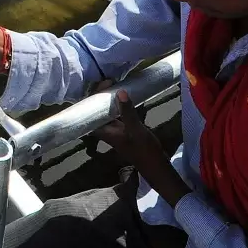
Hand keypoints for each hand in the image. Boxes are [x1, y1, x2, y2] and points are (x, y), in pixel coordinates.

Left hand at [93, 91, 190, 206]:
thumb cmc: (145, 151)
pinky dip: (119, 105)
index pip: (90, 113)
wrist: (156, 166)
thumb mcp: (136, 130)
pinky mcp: (124, 129)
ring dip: (110, 100)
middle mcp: (107, 131)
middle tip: (110, 81)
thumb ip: (128, 112)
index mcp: (105, 132)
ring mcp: (116, 130)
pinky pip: (118, 114)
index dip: (92, 98)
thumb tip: (120, 92)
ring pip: (107, 112)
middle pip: (97, 111)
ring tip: (116, 85)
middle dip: (101, 96)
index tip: (102, 85)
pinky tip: (125, 96)